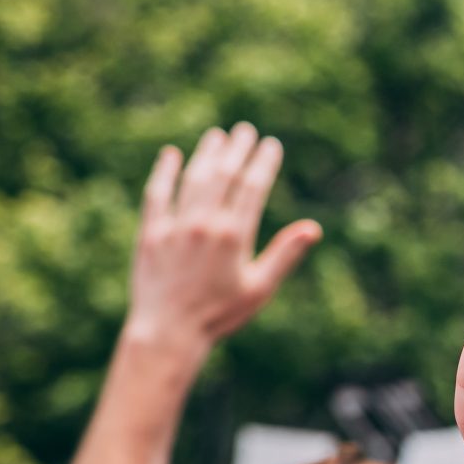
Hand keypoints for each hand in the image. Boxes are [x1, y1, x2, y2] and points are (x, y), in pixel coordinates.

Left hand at [128, 125, 320, 356]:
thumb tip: (313, 228)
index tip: (270, 144)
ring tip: (217, 136)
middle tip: (245, 131)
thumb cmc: (219, 315)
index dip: (263, 162)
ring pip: (193, 179)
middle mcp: (204, 224)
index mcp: (234, 236)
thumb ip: (284, 254)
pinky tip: (171, 155)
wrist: (168, 332)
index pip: (252, 186)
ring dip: (206, 154)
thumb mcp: (259, 289)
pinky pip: (157, 194)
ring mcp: (174, 226)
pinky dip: (164, 173)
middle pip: (223, 175)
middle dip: (237, 149)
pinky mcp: (150, 233)